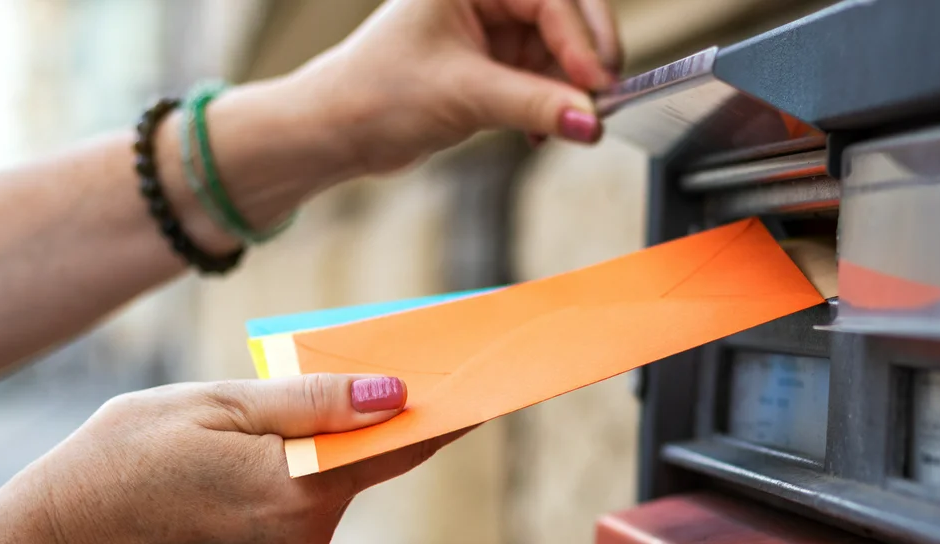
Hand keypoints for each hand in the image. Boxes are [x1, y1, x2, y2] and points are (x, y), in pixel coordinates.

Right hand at [28, 374, 462, 543]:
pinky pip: (308, 497)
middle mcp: (304, 534)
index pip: (400, 443)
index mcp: (295, 490)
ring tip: (331, 384)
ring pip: (337, 477)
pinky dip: (311, 463)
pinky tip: (287, 434)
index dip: (451, 410)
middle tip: (419, 358)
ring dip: (340, 436)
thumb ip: (310, 402)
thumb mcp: (216, 406)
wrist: (54, 543)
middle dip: (390, 410)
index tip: (496, 382)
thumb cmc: (121, 460)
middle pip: (371, 458)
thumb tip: (395, 395)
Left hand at [288, 0, 622, 172]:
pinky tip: (541, 131)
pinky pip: (542, 76)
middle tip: (601, 99)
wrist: (338, 132)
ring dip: (567, 90)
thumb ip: (535, 106)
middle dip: (583, 61)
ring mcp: (489, 27)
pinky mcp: (492, 62)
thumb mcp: (465, 96)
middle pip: (563, 15)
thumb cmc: (375, 95)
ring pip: (558, 51)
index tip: (597, 84)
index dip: (580, 41)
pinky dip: (550, 104)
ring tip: (562, 125)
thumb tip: (591, 120)